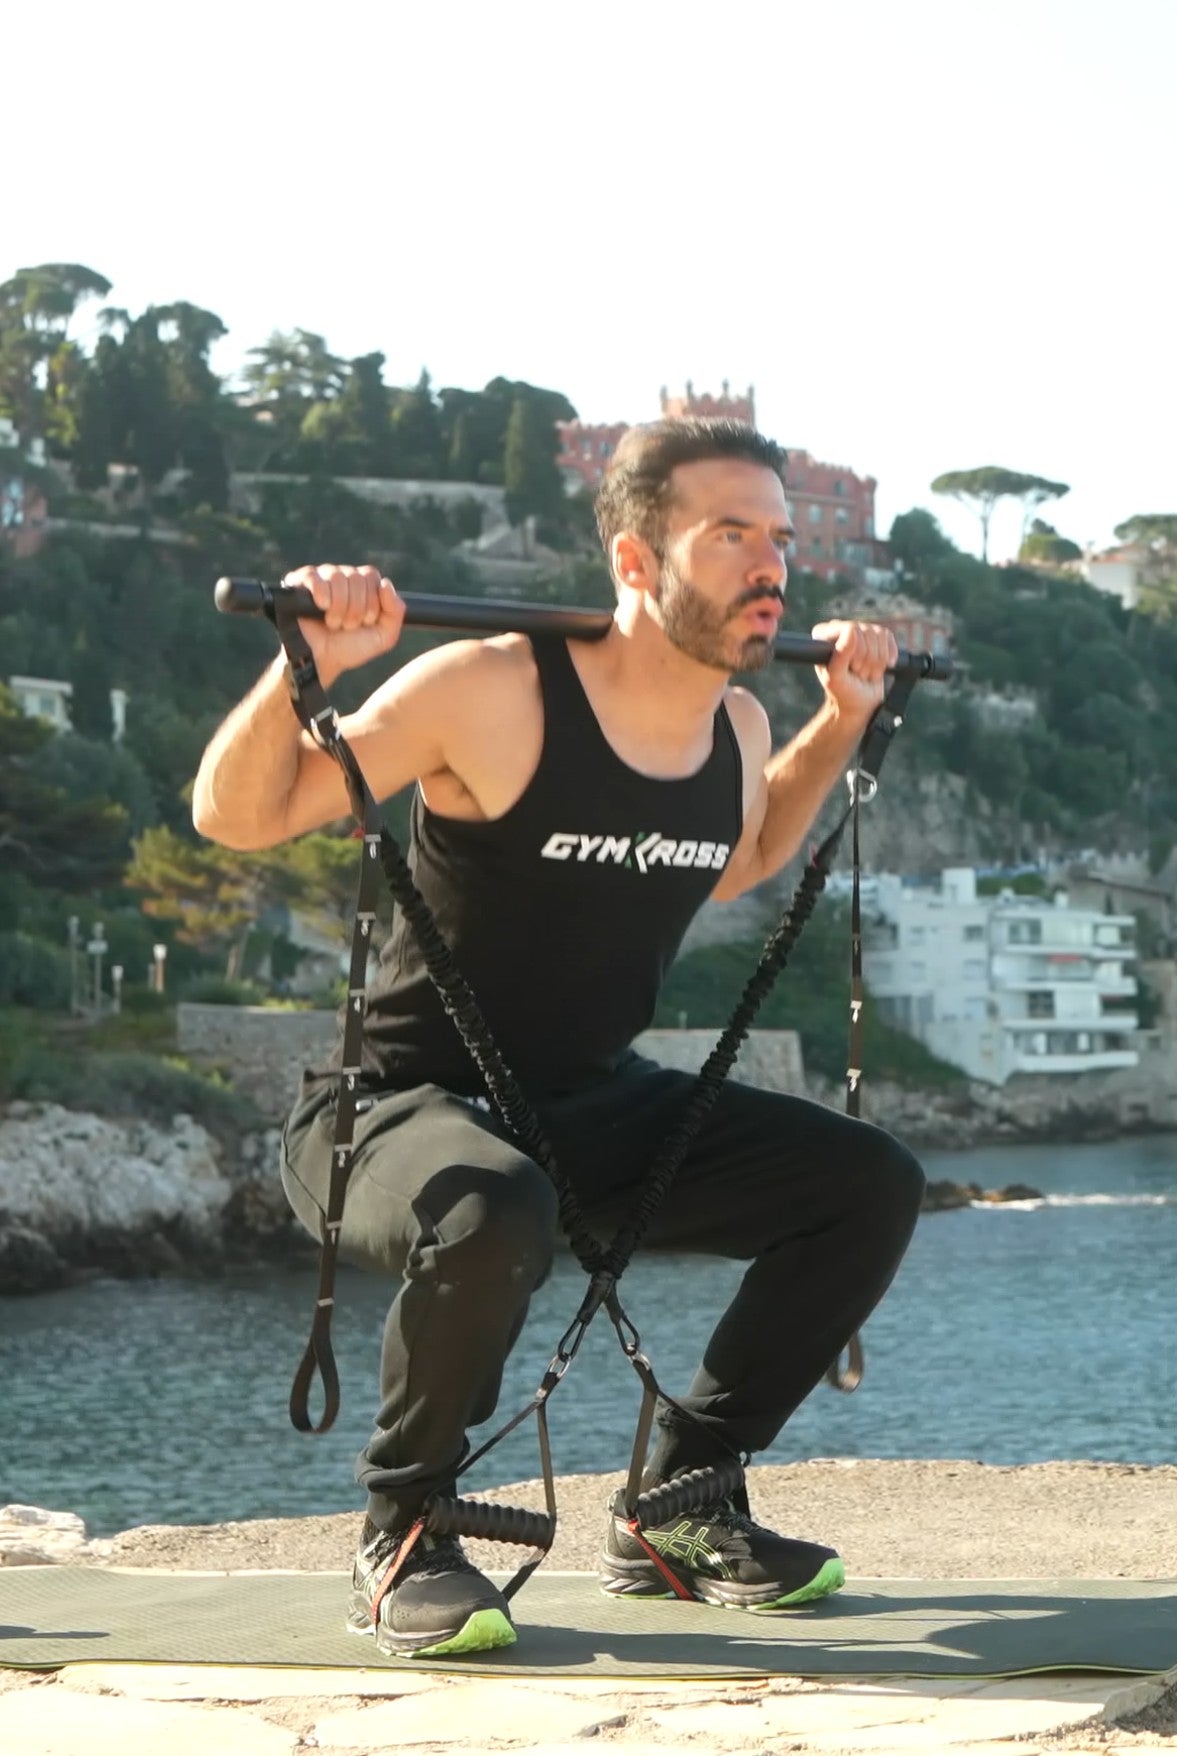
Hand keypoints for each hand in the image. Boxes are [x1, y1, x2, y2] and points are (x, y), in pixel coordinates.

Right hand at [284, 563, 404, 685]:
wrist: (323, 662)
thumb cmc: (352, 648)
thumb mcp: (384, 636)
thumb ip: (396, 611)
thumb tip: (385, 583)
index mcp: (363, 584)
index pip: (371, 576)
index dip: (371, 602)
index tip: (366, 622)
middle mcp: (343, 576)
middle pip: (356, 577)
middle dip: (356, 609)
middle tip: (347, 626)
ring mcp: (321, 576)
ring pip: (337, 577)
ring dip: (339, 608)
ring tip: (333, 623)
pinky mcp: (300, 581)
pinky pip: (313, 576)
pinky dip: (321, 595)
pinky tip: (321, 608)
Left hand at [811, 620, 897, 719]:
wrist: (860, 702)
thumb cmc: (843, 692)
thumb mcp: (836, 679)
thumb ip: (840, 656)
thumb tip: (852, 630)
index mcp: (823, 635)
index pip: (850, 628)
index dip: (857, 651)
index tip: (852, 668)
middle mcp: (839, 629)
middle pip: (866, 631)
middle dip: (868, 659)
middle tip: (859, 673)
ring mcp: (858, 631)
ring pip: (878, 634)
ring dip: (877, 660)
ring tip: (866, 672)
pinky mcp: (874, 636)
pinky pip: (887, 636)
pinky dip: (888, 655)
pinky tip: (880, 667)